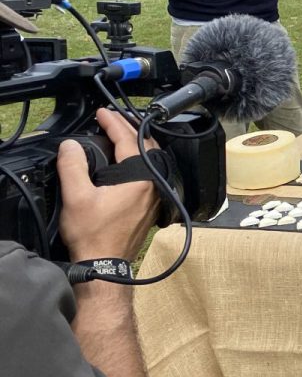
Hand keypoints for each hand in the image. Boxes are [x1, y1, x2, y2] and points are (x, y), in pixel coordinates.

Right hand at [57, 107, 159, 262]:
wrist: (105, 264)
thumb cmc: (94, 235)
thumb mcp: (76, 197)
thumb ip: (73, 167)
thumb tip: (71, 145)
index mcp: (141, 178)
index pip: (128, 139)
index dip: (113, 122)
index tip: (102, 112)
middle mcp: (155, 184)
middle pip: (145, 145)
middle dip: (128, 128)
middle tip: (112, 118)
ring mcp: (156, 194)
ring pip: (151, 158)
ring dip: (135, 143)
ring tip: (120, 132)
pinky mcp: (152, 203)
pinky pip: (151, 171)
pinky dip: (140, 159)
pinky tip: (128, 159)